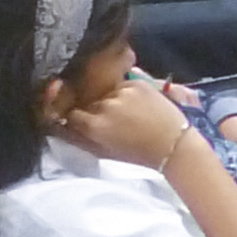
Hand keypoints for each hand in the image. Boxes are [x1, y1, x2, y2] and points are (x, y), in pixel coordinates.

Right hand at [54, 74, 196, 172]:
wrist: (173, 143)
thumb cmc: (137, 153)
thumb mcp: (103, 151)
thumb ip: (80, 137)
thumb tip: (64, 124)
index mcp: (95, 125)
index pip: (71, 114)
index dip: (76, 118)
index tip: (82, 121)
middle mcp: (105, 106)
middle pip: (89, 102)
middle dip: (93, 109)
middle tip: (109, 120)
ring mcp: (121, 92)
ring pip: (105, 93)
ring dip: (110, 100)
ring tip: (125, 112)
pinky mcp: (137, 83)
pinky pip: (122, 85)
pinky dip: (125, 93)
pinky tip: (136, 104)